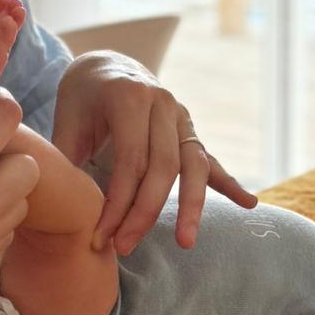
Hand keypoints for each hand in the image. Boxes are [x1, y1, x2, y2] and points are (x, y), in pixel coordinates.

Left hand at [51, 50, 256, 254]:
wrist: (106, 66)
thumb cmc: (82, 97)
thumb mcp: (66, 120)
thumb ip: (68, 159)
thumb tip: (66, 207)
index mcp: (130, 96)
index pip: (130, 160)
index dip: (116, 202)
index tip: (100, 235)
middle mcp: (163, 103)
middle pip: (164, 166)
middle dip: (145, 212)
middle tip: (125, 248)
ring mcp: (181, 117)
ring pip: (194, 164)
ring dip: (191, 206)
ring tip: (186, 241)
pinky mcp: (189, 131)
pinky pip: (210, 159)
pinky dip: (229, 183)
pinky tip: (249, 203)